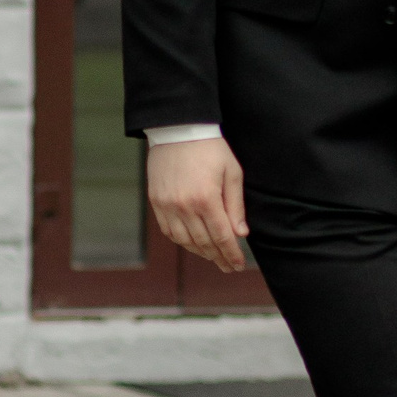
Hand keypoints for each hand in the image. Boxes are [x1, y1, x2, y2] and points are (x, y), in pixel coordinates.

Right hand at [147, 138, 247, 273]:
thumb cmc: (210, 148)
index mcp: (207, 199)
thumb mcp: (231, 172)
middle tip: (228, 266)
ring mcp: (167, 206)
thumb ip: (236, 205)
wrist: (178, 129)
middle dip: (218, 257)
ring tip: (212, 257)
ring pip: (185, 241)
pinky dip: (181, 241)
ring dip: (200, 252)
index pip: (222, 237)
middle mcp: (184, 206)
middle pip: (204, 243)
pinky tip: (192, 244)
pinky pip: (169, 231)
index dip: (231, 254)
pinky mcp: (156, 202)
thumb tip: (240, 234)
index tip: (237, 265)